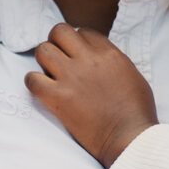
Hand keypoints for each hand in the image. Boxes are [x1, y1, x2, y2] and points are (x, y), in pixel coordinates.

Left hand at [27, 24, 157, 168]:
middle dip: (56, 42)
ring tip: (50, 73)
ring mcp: (71, 77)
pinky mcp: (58, 97)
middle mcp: (88, 59)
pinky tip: (43, 90)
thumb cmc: (136, 111)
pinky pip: (32, 79)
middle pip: (59, 31)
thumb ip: (114, 61)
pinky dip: (33, 83)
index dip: (78, 42)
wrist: (129, 137)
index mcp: (108, 53)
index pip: (83, 31)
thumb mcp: (133, 75)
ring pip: (43, 50)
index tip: (77, 55)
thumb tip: (101, 58)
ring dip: (44, 60)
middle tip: (59, 58)